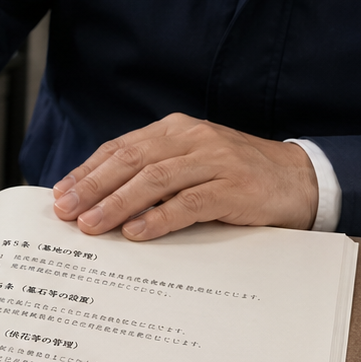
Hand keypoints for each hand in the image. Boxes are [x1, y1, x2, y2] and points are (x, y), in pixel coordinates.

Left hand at [51, 113, 316, 239]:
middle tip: (66, 211)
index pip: (121, 148)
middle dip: (93, 187)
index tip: (60, 194)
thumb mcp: (192, 163)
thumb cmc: (237, 176)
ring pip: (155, 180)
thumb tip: (99, 199)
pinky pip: (189, 202)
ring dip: (118, 204)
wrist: (300, 179)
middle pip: (131, 161)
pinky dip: (159, 218)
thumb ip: (153, 172)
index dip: (88, 171)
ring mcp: (214, 161)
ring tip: (92, 225)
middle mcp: (192, 138)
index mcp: (176, 129)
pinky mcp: (233, 187)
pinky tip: (136, 232)